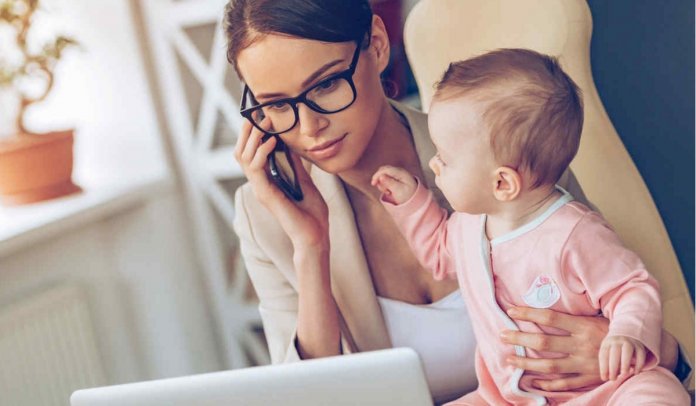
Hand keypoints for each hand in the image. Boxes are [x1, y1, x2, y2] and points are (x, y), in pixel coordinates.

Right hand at [234, 119, 328, 249]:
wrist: (316, 236)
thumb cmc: (312, 214)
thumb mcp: (304, 181)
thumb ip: (294, 165)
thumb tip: (290, 144)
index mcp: (267, 181)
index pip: (251, 153)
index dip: (252, 134)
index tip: (263, 116)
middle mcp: (260, 184)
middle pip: (241, 152)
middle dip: (248, 131)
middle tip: (259, 114)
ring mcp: (260, 189)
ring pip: (243, 157)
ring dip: (253, 137)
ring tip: (266, 123)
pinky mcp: (265, 194)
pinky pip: (256, 168)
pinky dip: (262, 152)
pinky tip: (273, 141)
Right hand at [371, 165, 417, 204]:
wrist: (416, 201)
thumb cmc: (408, 196)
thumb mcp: (398, 191)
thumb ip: (389, 183)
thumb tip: (381, 176)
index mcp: (401, 173)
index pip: (386, 170)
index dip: (377, 175)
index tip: (373, 183)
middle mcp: (399, 171)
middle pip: (383, 170)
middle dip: (379, 179)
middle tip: (383, 190)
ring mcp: (397, 174)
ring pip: (383, 174)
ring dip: (382, 183)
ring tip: (388, 192)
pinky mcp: (395, 178)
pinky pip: (386, 178)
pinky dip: (384, 184)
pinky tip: (389, 191)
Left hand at [501, 306, 607, 391]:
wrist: (639, 353)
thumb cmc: (612, 331)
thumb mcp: (595, 318)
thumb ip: (572, 317)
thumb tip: (544, 308)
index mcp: (583, 326)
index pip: (550, 317)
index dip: (528, 313)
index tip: (510, 310)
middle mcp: (581, 345)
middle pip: (544, 341)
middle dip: (519, 338)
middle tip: (501, 335)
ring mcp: (583, 364)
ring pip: (549, 365)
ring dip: (526, 363)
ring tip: (509, 359)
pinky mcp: (587, 379)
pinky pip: (563, 384)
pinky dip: (547, 385)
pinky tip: (532, 383)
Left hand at [599, 335, 645, 380]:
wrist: (627, 334)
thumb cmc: (614, 349)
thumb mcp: (608, 351)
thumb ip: (607, 363)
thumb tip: (606, 377)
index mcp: (607, 343)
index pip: (604, 354)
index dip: (604, 367)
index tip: (604, 378)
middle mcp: (618, 341)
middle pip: (614, 353)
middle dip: (613, 367)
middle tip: (612, 379)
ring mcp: (629, 342)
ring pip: (627, 351)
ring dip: (625, 363)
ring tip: (624, 374)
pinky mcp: (640, 346)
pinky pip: (640, 354)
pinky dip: (639, 364)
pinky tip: (636, 372)